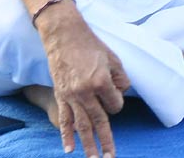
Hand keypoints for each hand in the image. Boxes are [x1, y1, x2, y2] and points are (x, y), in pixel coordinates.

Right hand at [38, 10, 130, 157]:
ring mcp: (71, 96)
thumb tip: (122, 94)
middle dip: (106, 140)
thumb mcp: (114, 59)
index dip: (118, 102)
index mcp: (101, 82)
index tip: (115, 94)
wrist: (65, 38)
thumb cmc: (92, 46)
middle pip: (99, 121)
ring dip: (87, 144)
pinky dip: (66, 135)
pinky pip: (64, 120)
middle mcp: (85, 92)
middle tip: (110, 157)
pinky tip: (69, 149)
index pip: (115, 104)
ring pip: (81, 125)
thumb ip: (121, 79)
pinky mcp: (61, 97)